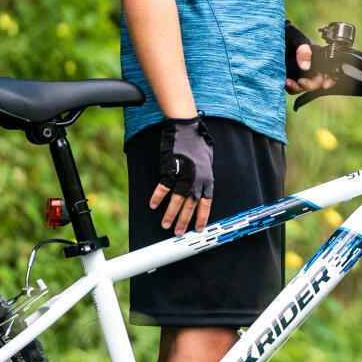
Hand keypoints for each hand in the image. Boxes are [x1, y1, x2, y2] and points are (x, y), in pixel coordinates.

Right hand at [149, 117, 213, 234]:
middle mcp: (197, 180)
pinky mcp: (171, 169)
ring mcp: (183, 176)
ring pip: (177, 201)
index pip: (206, 204)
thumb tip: (202, 186)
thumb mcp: (208, 161)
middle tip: (178, 233)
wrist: (187, 128)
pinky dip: (158, 197)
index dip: (202, 218)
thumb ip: (205, 176)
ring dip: (171, 214)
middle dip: (185, 221)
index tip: (198, 229)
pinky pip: (163, 187)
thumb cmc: (198, 142)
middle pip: (191, 206)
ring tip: (165, 225)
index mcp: (208, 179)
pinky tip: (153, 205)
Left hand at [284, 21, 333, 94]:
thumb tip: (306, 66)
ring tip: (288, 82)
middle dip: (310, 85)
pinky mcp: (290, 78)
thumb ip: (303, 50)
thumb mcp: (297, 38)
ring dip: (298, 88)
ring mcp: (300, 74)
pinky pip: (292, 88)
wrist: (272, 36)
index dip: (330, 80)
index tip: (325, 85)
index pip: (329, 71)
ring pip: (303, 88)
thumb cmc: (289, 34)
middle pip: (316, 83)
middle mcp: (311, 68)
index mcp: (318, 57)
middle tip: (301, 82)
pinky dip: (290, 88)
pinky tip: (284, 81)